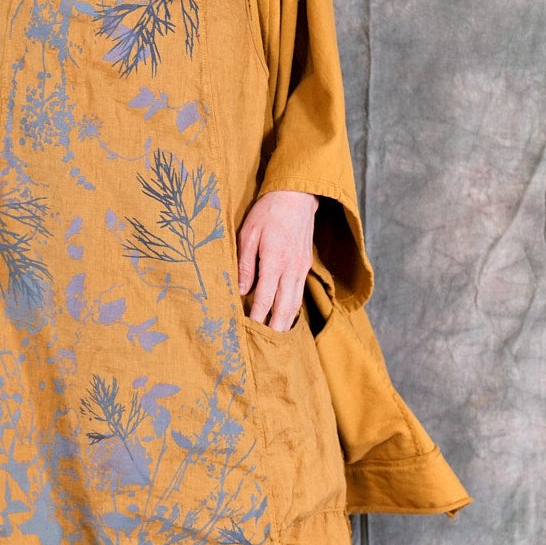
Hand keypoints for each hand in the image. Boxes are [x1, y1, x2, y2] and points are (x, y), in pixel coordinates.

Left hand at [236, 189, 317, 329]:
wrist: (297, 196)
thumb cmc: (268, 212)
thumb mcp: (248, 234)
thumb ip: (245, 264)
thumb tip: (240, 291)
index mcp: (275, 262)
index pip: (264, 299)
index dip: (256, 319)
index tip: (247, 332)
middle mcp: (291, 269)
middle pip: (284, 308)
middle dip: (275, 329)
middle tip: (266, 348)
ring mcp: (301, 268)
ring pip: (295, 303)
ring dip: (286, 323)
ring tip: (276, 338)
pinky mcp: (305, 265)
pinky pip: (299, 293)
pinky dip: (292, 308)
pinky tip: (284, 316)